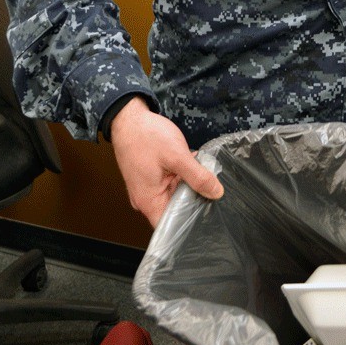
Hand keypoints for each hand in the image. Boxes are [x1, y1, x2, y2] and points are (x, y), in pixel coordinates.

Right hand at [110, 97, 223, 227]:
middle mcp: (145, 199)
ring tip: (199, 172)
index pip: (171, 226)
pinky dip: (181, 176)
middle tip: (209, 188)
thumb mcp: (177, 156)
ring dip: (188, 185)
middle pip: (174, 211)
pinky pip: (170, 183)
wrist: (129, 117)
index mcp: (149, 201)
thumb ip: (198, 176)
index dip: (190, 223)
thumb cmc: (146, 136)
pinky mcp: (150, 178)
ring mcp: (147, 188)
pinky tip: (190, 165)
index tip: (208, 214)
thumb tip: (216, 192)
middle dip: (193, 200)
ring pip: (174, 195)